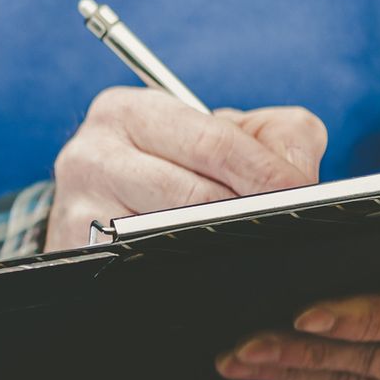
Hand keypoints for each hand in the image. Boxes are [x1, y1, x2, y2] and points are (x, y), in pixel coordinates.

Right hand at [47, 88, 327, 249]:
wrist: (104, 205)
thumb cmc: (177, 165)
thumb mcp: (226, 131)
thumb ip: (278, 134)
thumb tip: (296, 174)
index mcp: (126, 111)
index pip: (212, 142)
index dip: (265, 171)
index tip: (302, 192)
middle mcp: (91, 155)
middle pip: (194, 194)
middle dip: (250, 210)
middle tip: (286, 223)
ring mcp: (79, 209)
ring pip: (171, 234)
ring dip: (219, 242)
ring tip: (248, 241)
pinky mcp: (78, 253)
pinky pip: (146, 265)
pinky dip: (187, 267)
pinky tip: (205, 261)